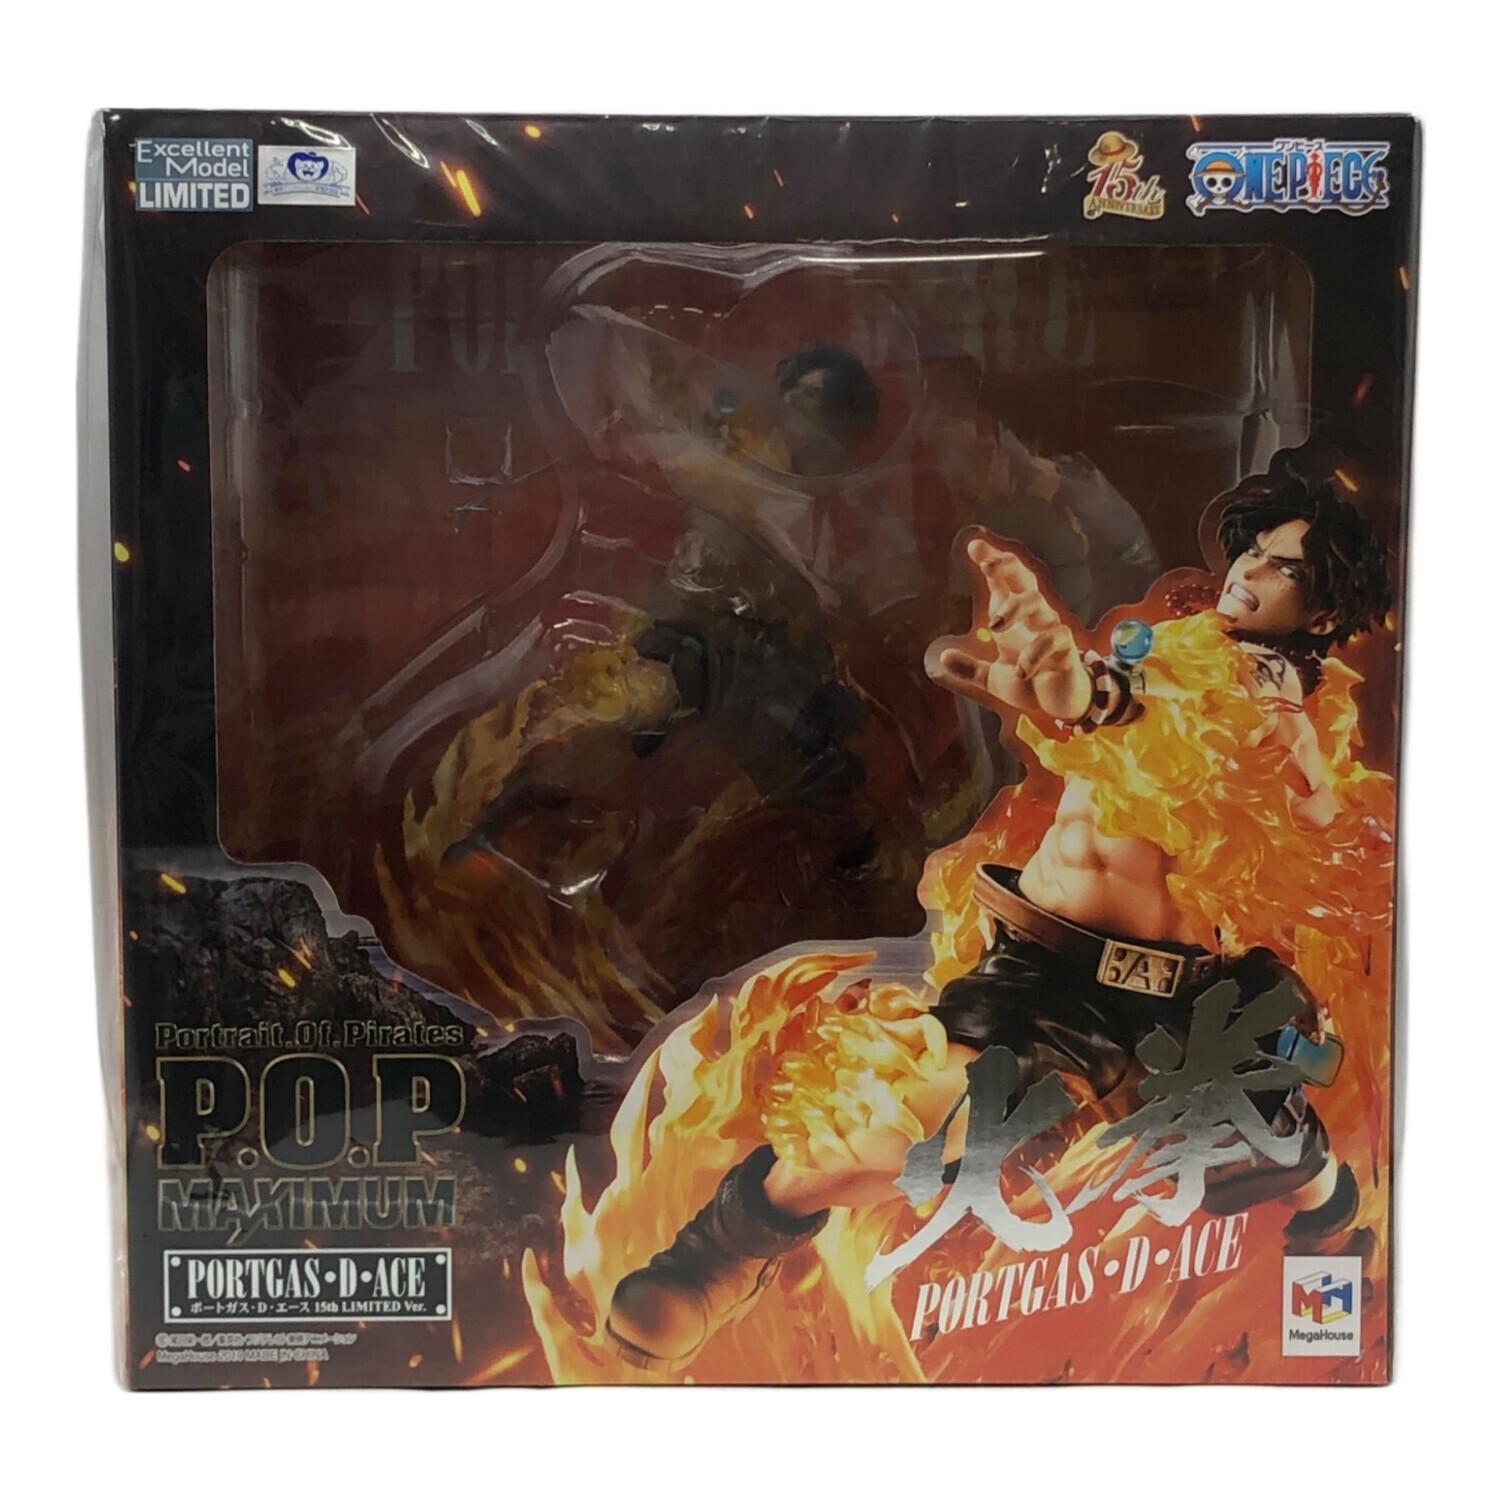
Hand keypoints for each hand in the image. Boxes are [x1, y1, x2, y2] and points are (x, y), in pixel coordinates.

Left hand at [927, 535, 1091, 721]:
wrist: (1059, 706)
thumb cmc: (1028, 682)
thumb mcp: (992, 678)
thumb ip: (969, 669)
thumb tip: (943, 657)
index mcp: (1013, 616)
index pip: (1003, 581)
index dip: (991, 560)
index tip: (974, 546)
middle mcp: (1032, 616)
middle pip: (1023, 578)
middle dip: (1006, 566)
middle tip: (985, 566)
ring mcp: (1050, 628)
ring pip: (1036, 602)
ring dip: (1014, 608)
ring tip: (994, 625)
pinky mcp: (1066, 647)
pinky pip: (1054, 638)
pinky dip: (1035, 652)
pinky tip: (1022, 671)